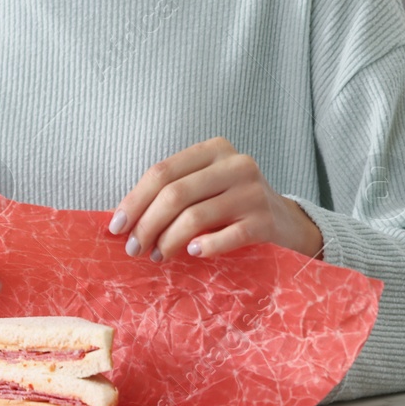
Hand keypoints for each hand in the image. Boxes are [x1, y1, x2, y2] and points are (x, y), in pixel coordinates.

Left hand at [108, 137, 323, 260]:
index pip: (162, 172)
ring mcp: (253, 191)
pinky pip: (228, 236)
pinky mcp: (267, 220)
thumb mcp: (205, 187)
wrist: (288, 223)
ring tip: (158, 255)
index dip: (134, 200)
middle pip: (175, 194)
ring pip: (196, 216)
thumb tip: (123, 220)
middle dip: (147, 224)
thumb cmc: (233, 206)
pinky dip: (205, 247)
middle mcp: (235, 164)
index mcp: (213, 150)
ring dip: (169, 240)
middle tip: (134, 248)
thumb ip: (173, 193)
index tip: (116, 227)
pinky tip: (192, 254)